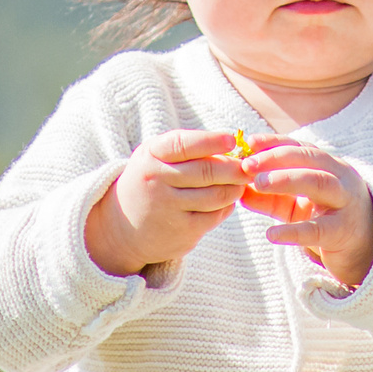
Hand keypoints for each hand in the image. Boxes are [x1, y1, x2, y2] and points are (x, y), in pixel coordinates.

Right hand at [84, 129, 245, 277]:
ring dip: (236, 187)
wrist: (122, 227)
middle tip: (250, 165)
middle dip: (235, 167)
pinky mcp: (182, 231)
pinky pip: (216, 215)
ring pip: (217, 195)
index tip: (233, 140)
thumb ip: (186, 148)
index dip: (212, 141)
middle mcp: (157, 181)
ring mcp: (168, 208)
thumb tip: (233, 148)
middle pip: (207, 171)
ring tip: (241, 182)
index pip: (184, 144)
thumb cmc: (150, 181)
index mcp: (150, 156)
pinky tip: (227, 200)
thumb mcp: (154, 156)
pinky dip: (228, 206)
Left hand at [237, 135, 372, 288]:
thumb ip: (268, 197)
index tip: (247, 142)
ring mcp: (345, 203)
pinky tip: (271, 234)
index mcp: (328, 166)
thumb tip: (237, 190)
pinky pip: (319, 229)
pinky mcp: (344, 231)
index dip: (273, 143)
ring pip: (319, 183)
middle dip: (276, 158)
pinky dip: (294, 231)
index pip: (299, 147)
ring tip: (258, 183)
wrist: (365, 248)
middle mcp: (340, 177)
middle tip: (246, 165)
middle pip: (309, 159)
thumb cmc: (326, 218)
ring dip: (287, 179)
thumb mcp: (294, 205)